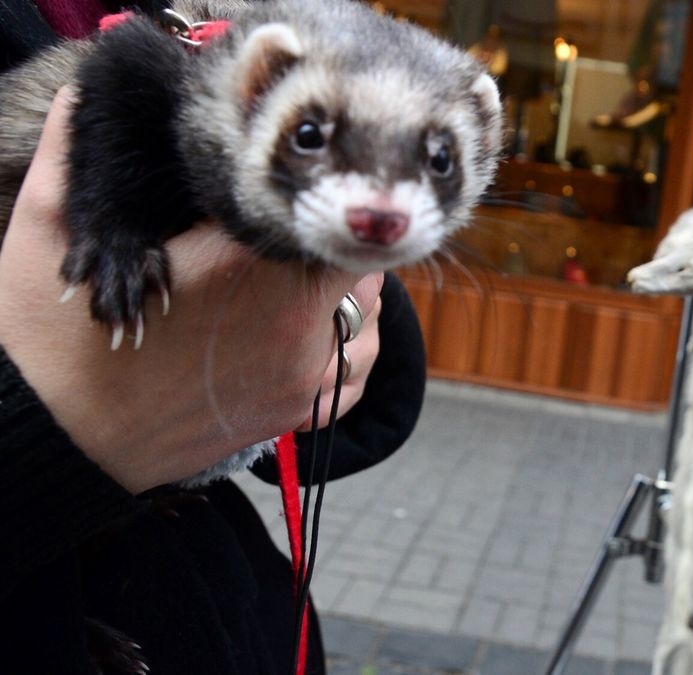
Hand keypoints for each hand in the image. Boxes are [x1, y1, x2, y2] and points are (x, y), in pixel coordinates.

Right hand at [0, 87, 381, 492]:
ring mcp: (301, 373)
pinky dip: (352, 344)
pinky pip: (360, 368)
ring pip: (370, 313)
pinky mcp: (299, 412)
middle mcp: (289, 321)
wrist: (57, 438)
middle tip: (296, 236)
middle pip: (355, 260)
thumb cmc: (53, 337)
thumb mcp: (50, 231)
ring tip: (303, 283)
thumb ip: (75, 155)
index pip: (323, 210)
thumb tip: (80, 98)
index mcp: (241, 262)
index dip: (313, 197)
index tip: (293, 193)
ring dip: (349, 293)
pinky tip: (319, 330)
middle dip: (330, 243)